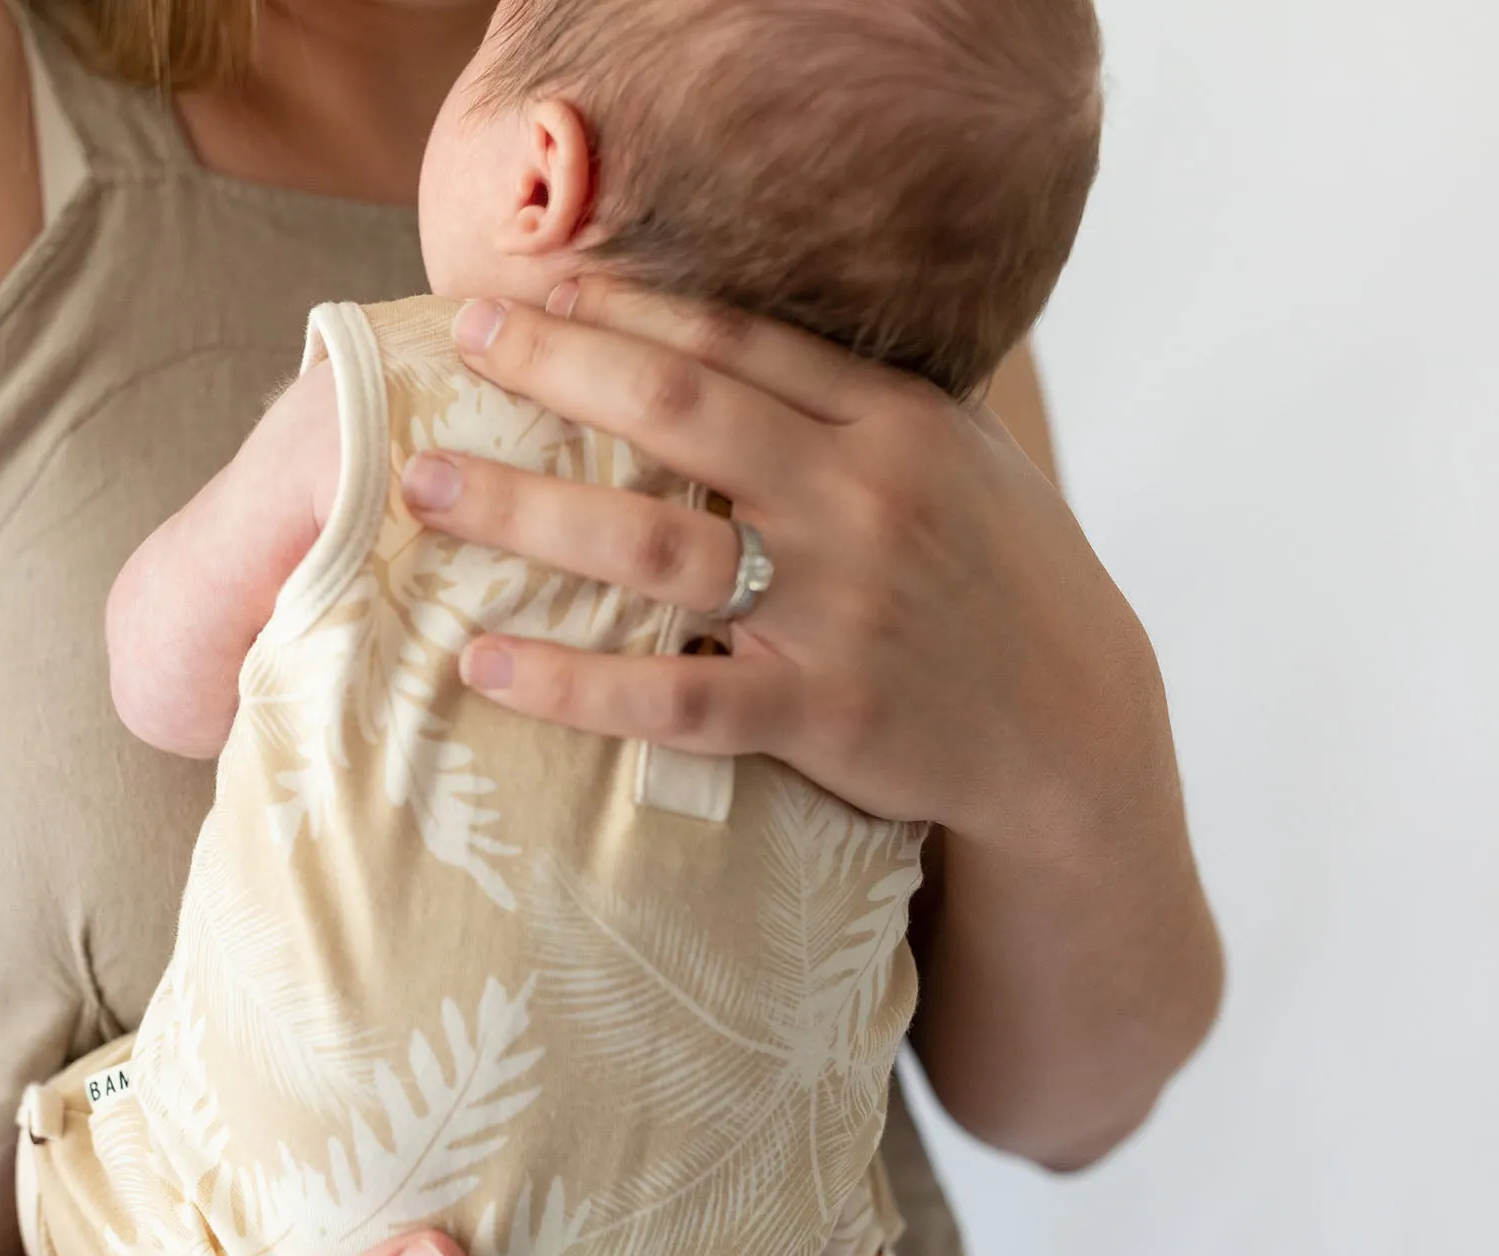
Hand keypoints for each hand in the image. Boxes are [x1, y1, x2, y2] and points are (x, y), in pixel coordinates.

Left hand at [406, 279, 1169, 861]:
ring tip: (426, 489)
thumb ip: (853, 401)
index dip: (624, 308)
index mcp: (892, 423)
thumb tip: (726, 342)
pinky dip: (572, 682)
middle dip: (558, 368)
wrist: (1073, 727)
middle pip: (680, 415)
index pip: (736, 345)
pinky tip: (484, 661)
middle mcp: (861, 501)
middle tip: (466, 342)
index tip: (536, 285)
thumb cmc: (996, 578)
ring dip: (527, 513)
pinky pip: (673, 696)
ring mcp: (838, 609)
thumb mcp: (956, 459)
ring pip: (655, 549)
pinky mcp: (819, 715)